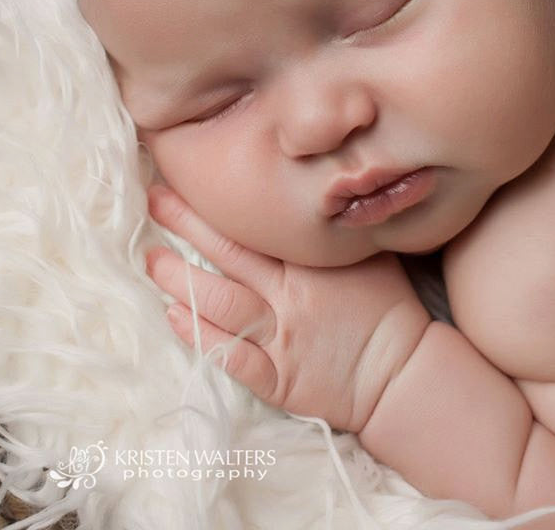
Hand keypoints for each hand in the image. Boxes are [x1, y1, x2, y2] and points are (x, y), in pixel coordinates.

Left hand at [144, 184, 431, 433]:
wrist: (402, 373)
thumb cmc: (388, 306)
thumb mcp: (368, 252)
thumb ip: (337, 225)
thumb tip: (315, 189)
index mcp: (311, 261)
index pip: (255, 223)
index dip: (218, 201)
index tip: (190, 176)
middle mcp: (290, 294)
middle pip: (229, 252)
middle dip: (187, 223)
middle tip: (155, 199)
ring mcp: (282, 338)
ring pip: (221, 301)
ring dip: (181, 279)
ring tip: (151, 260)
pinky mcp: (278, 377)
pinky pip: (232, 356)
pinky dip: (200, 336)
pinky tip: (174, 317)